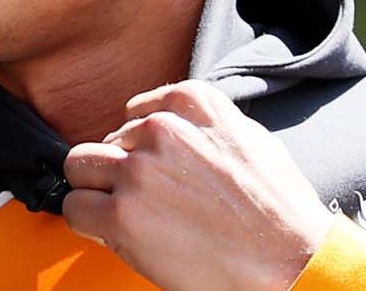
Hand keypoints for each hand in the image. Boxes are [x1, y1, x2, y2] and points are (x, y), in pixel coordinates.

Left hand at [61, 80, 331, 290]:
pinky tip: (116, 233)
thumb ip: (204, 125)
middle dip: (115, 169)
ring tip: (126, 214)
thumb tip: (173, 127)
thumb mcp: (250, 139)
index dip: (140, 146)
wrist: (289, 261)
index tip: (149, 166)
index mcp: (192, 104)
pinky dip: (88, 223)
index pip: (136, 113)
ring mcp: (139, 172)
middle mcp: (160, 130)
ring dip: (96, 191)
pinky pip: (75, 209)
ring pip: (79, 168)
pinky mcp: (123, 215)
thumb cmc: (278, 209)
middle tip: (140, 198)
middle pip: (103, 141)